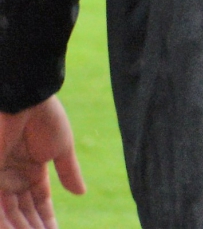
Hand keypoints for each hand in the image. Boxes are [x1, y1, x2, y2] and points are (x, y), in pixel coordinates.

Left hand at [0, 97, 84, 228]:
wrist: (26, 102)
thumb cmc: (46, 119)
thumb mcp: (62, 148)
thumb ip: (69, 172)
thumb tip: (81, 193)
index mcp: (32, 170)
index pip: (39, 202)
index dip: (47, 218)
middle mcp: (14, 178)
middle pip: (23, 212)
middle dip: (34, 226)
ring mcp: (0, 179)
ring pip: (8, 214)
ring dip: (21, 227)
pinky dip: (6, 222)